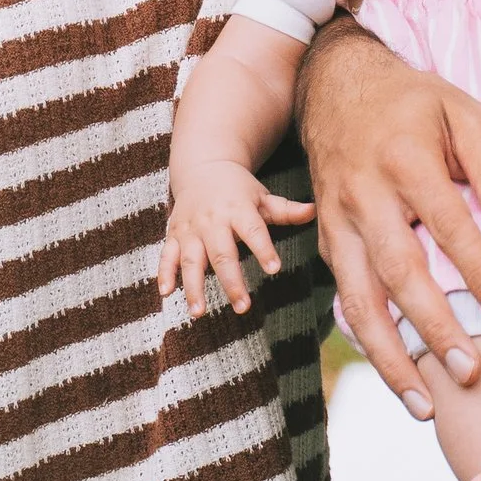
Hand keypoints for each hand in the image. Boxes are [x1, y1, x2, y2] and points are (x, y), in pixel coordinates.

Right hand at [160, 161, 316, 321]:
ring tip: (200, 313)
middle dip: (231, 281)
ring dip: (194, 287)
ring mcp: (191, 229)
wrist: (202, 168)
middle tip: (242, 307)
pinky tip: (166, 293)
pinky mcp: (174, 235)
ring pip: (191, 260)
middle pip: (222, 253)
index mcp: (238, 210)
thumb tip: (315, 212)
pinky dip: (165, 273)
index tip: (274, 269)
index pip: (253, 231)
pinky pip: (167, 255)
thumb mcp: (263, 197)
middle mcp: (213, 220)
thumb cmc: (239, 190)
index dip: (264, 249)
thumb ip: (286, 210)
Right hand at [297, 19, 480, 412]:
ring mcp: (339, 222)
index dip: (476, 269)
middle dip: (433, 327)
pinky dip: (368, 342)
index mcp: (404, 158)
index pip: (445, 222)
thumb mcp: (463, 111)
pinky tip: (398, 375)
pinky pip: (346, 299)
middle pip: (398, 271)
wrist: (334, 85)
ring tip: (425, 405)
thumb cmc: (414, 102)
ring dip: (390, 357)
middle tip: (470, 370)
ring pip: (360, 300)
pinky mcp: (328, 241)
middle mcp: (365, 195)